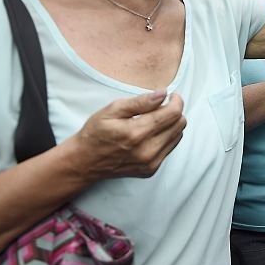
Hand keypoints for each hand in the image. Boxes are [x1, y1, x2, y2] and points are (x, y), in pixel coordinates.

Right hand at [67, 90, 185, 180]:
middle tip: (160, 107)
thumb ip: (140, 101)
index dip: (176, 101)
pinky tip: (150, 134)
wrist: (84, 161)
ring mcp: (150, 163)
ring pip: (178, 136)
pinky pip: (170, 148)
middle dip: (174, 111)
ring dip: (171, 125)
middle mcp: (147, 150)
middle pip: (180, 124)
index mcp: (137, 132)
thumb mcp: (112, 110)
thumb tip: (163, 93)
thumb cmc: (96, 133)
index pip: (174, 113)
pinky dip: (166, 137)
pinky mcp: (151, 170)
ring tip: (153, 120)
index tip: (171, 96)